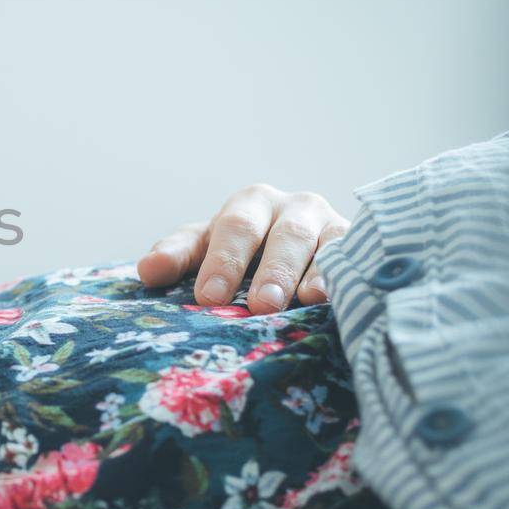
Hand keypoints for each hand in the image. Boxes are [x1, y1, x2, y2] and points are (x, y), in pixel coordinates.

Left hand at [136, 184, 349, 314]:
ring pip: (326, 245)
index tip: (209, 297)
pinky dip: (348, 276)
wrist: (293, 248)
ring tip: (306, 302)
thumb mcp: (206, 247)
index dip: (223, 262)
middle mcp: (296, 207)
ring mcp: (331, 225)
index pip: (236, 229)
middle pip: (286, 235)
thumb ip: (178, 255)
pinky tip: (339, 298)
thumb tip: (148, 270)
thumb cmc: (240, 250)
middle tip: (261, 305)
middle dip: (273, 270)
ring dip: (316, 274)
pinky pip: (358, 259)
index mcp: (252, 203)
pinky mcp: (360, 246)